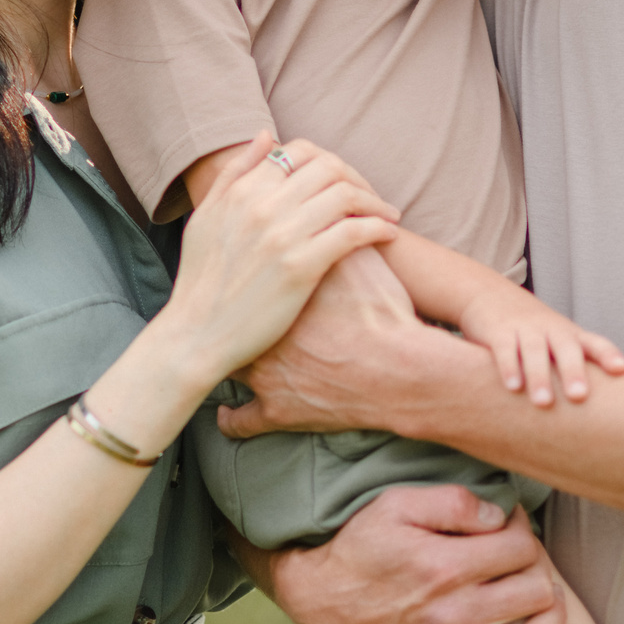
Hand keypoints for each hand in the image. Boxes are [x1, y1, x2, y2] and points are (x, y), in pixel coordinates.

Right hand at [162, 136, 400, 383]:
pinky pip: (352, 232)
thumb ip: (234, 172)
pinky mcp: (301, 268)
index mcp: (240, 190)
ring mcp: (282, 235)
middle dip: (357, 178)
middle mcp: (262, 205)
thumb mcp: (205, 217)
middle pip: (329, 167)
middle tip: (372, 199)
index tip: (344, 181)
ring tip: (386, 216)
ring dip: (375, 202)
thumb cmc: (200, 282)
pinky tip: (387, 235)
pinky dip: (377, 228)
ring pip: (345, 195)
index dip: (329, 162)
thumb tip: (267, 134)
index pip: (298, 151)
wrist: (195, 336)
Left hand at [219, 241, 427, 438]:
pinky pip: (240, 421)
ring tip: (226, 359)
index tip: (236, 278)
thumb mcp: (360, 259)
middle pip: (223, 320)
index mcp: (273, 290)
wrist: (401, 368)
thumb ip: (336, 230)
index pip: (235, 278)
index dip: (235, 278)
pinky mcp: (276, 411)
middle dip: (223, 317)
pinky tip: (227, 414)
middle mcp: (257, 331)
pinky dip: (232, 420)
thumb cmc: (383, 312)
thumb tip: (329, 201)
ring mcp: (262, 376)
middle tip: (225, 314)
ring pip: (225, 369)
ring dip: (225, 364)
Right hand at [267, 486, 575, 623]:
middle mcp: (456, 615)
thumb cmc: (360, 545)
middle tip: (520, 554)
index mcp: (445, 567)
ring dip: (549, 618)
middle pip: (536, 590)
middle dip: (537, 565)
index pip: (520, 546)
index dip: (521, 526)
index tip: (508, 521)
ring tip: (538, 595)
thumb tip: (500, 515)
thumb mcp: (397, 503)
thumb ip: (453, 501)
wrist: (321, 598)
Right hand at [459, 287, 623, 404]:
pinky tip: (513, 387)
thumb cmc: (533, 330)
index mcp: (570, 335)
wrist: (489, 294)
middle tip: (579, 396)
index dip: (607, 354)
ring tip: (544, 402)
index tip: (621, 369)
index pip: (594, 343)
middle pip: (565, 348)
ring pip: (534, 351)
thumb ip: (578, 366)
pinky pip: (505, 349)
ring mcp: (525, 328)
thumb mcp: (558, 340)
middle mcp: (551, 330)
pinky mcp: (499, 331)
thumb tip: (606, 408)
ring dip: (539, 376)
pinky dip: (509, 367)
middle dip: (573, 371)